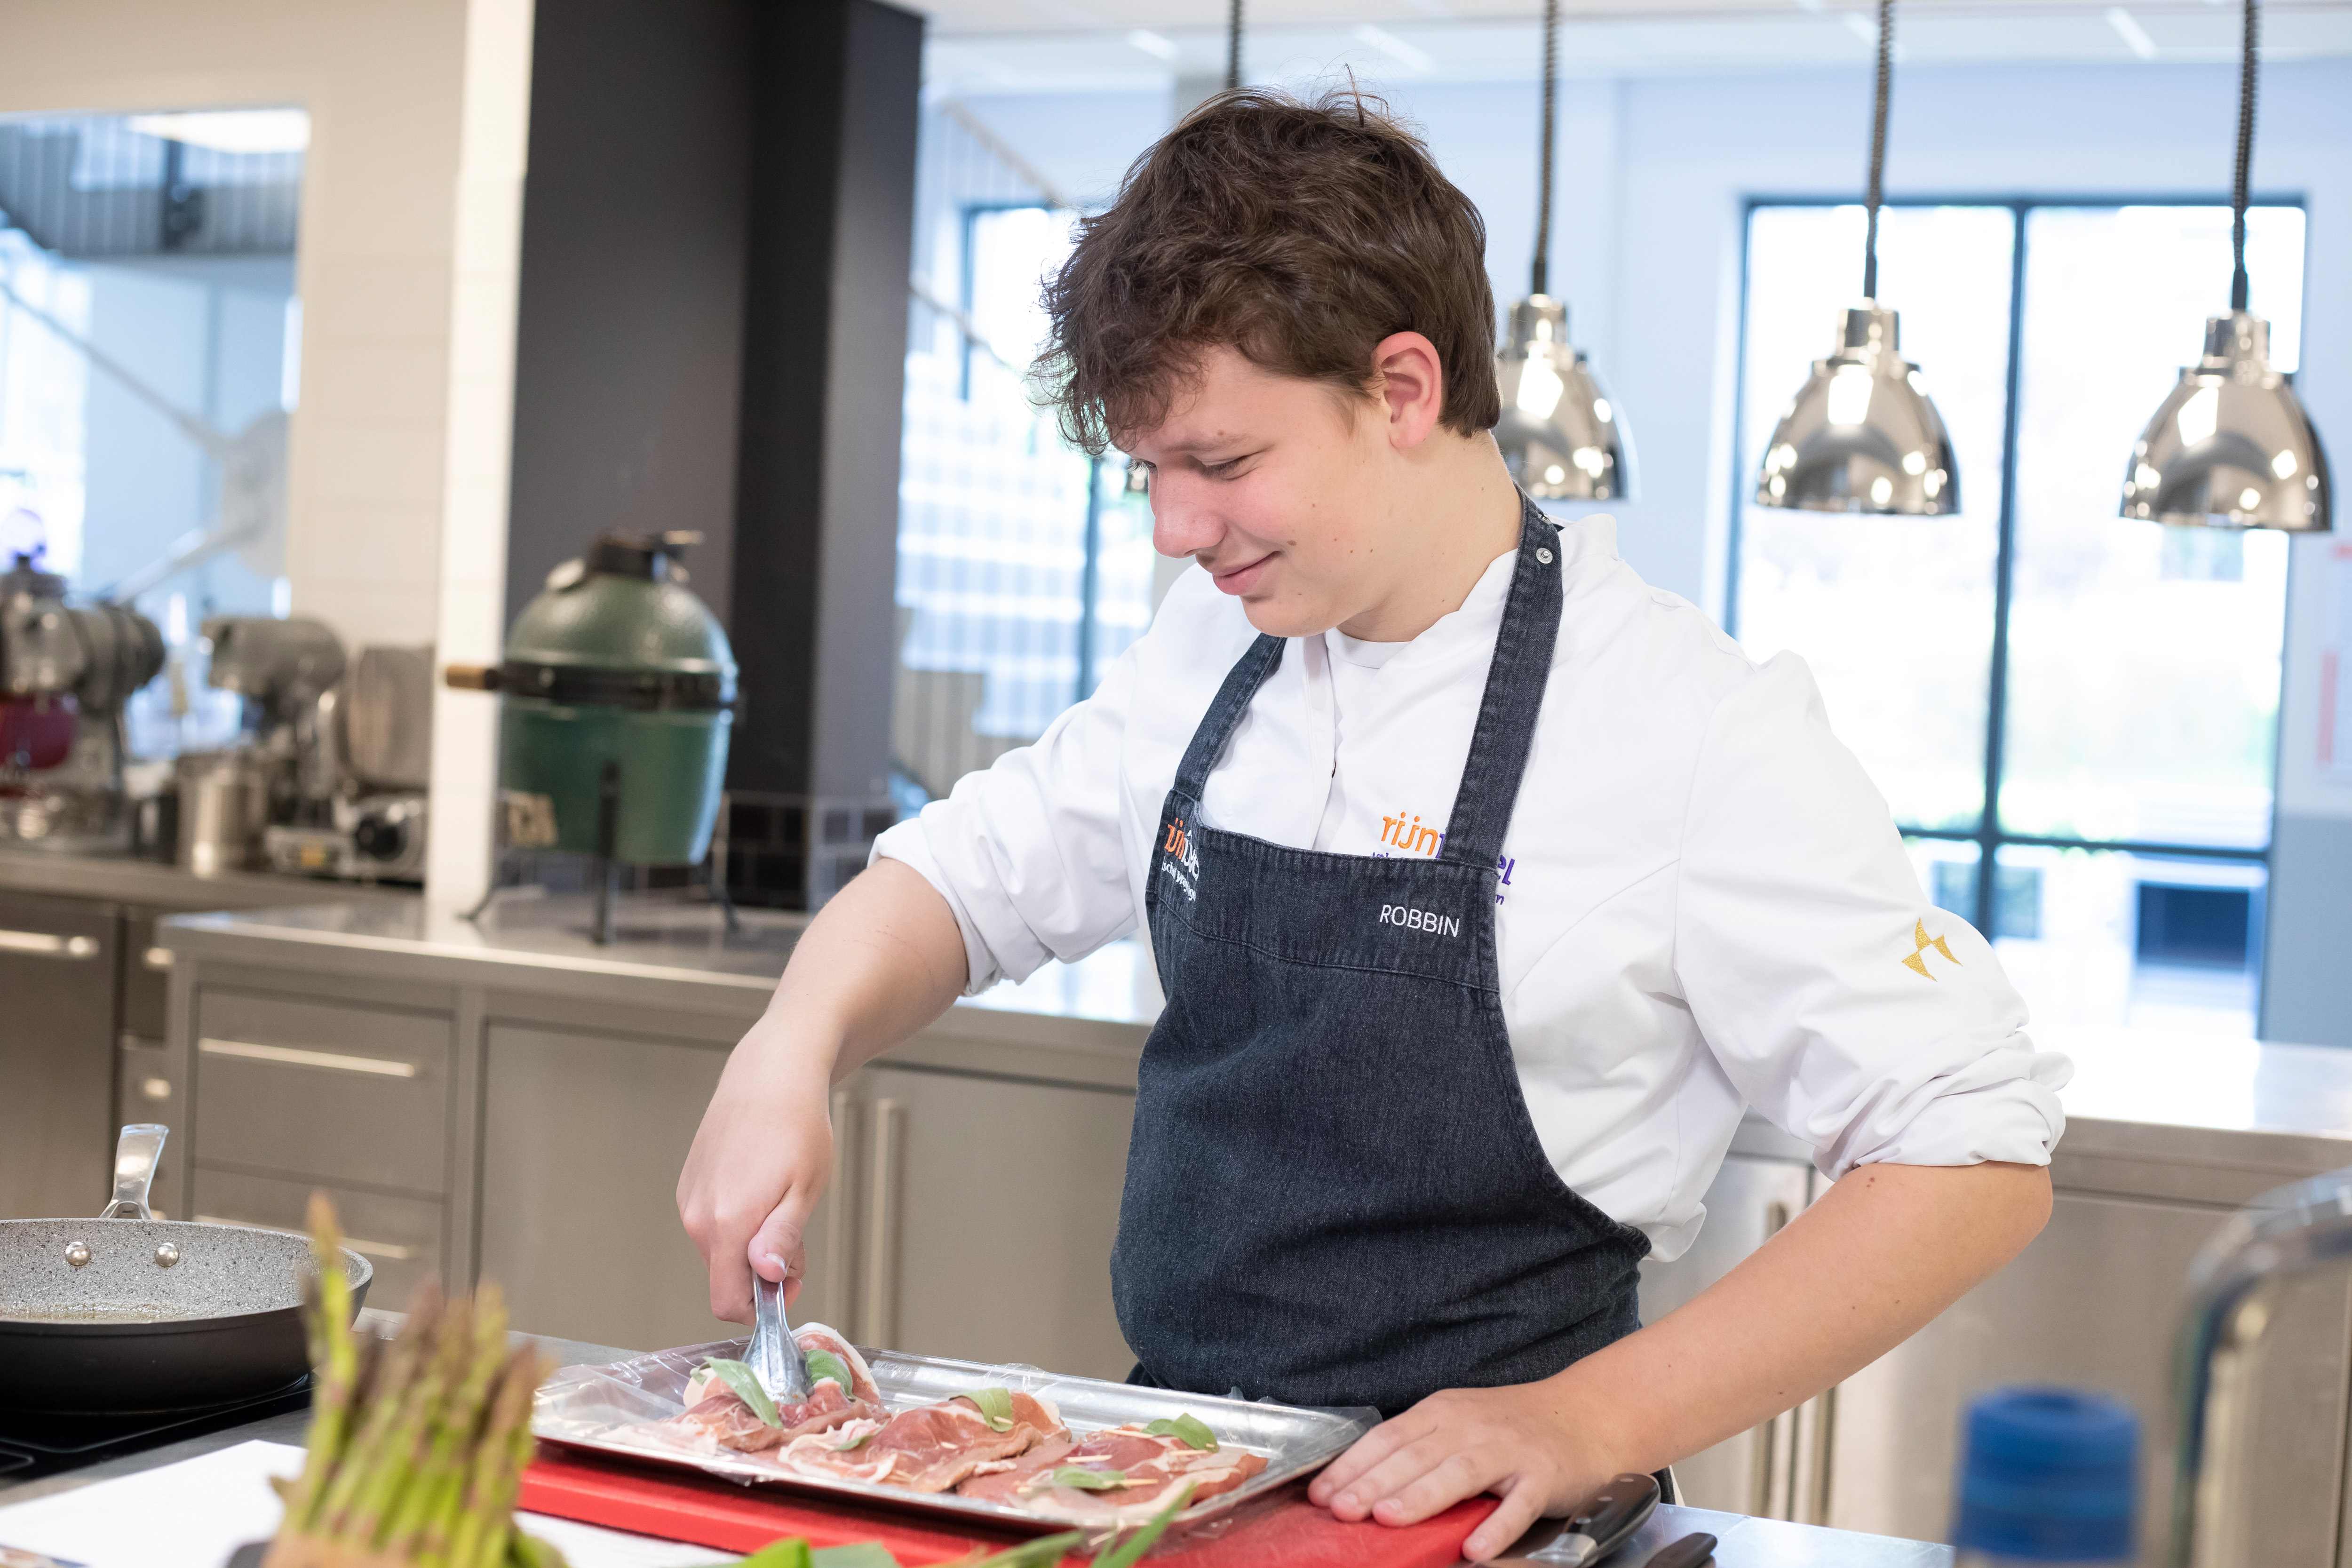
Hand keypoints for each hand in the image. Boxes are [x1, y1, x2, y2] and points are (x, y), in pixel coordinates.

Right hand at [676, 1020, 836, 1323]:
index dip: (761, 1307)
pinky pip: (712, 1223)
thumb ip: (781, 1240)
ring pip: (720, 1249)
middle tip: (796, 1238)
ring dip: (751, 1244)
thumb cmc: (797, 1127)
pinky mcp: (689, 1184)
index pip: (727, 1302)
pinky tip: (760, 1186)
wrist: (770, 1074)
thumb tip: (765, 1279)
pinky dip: (737, 1220)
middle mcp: (697, 1217)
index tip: (790, 1284)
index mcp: (726, 1224)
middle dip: (762, 1273)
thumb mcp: (804, 1189)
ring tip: (782, 1202)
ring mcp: (689, 1200)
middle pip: (726, 1277)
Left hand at [1306, 1381, 1614, 1561]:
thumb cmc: (1513, 1428)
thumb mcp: (1460, 1426)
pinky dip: (1496, 1526)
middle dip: (1374, 1483)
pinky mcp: (1544, 1475)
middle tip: (1342, 1510)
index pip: (1388, 1437)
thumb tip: (1363, 1485)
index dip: (1353, 1465)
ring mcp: (1509, 1449)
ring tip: (1389, 1519)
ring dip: (1422, 1495)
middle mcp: (1471, 1426)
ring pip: (1459, 1471)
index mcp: (1443, 1412)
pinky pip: (1518, 1504)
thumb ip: (1419, 1450)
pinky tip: (1474, 1549)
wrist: (1588, 1415)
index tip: (1321, 1495)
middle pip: (1415, 1454)